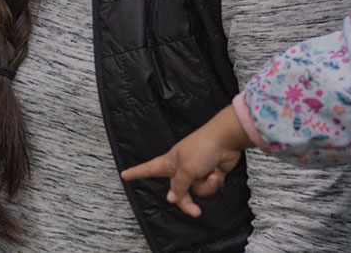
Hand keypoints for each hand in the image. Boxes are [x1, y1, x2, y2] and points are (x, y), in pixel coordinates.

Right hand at [120, 105, 251, 217]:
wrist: (226, 139)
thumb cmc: (202, 147)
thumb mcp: (185, 169)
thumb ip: (178, 186)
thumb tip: (171, 198)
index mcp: (170, 162)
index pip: (149, 168)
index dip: (136, 172)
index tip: (124, 174)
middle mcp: (182, 167)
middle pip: (178, 192)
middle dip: (187, 202)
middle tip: (194, 211)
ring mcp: (196, 170)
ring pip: (196, 191)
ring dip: (205, 186)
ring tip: (209, 173)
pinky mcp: (209, 172)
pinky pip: (209, 186)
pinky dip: (214, 181)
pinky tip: (217, 170)